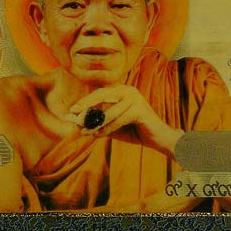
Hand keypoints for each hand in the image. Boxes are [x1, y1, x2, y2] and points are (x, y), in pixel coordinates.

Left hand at [66, 85, 183, 155]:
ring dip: (95, 123)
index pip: (100, 93)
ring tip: (85, 131)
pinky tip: (97, 135)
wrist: (159, 140)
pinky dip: (107, 128)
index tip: (72, 109)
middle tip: (74, 115)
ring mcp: (135, 98)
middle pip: (102, 96)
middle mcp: (129, 90)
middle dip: (87, 106)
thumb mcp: (112, 126)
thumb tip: (77, 123)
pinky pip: (118, 119)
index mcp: (122, 91)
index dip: (85, 101)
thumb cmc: (135, 131)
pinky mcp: (140, 109)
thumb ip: (98, 123)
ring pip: (109, 111)